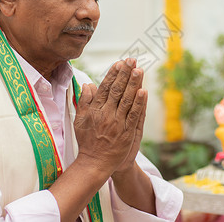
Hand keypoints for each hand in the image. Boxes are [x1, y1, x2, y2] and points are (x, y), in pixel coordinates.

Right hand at [73, 58, 146, 174]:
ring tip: (139, 70)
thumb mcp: (79, 120)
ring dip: (133, 84)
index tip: (118, 63)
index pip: (105, 88)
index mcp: (95, 110)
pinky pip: (134, 115)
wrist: (94, 163)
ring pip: (127, 100)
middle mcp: (106, 114)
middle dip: (124, 73)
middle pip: (117, 90)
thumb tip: (88, 84)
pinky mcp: (127, 133)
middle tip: (131, 60)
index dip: (112, 74)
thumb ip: (84, 101)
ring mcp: (117, 123)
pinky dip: (139, 103)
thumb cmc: (87, 141)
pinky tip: (143, 91)